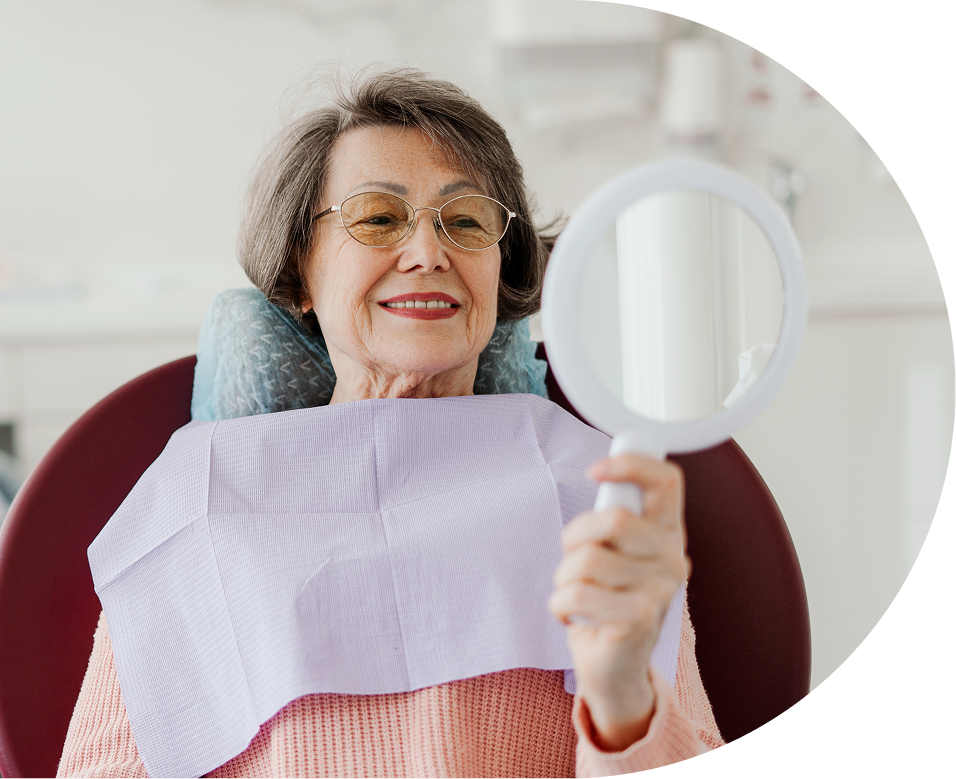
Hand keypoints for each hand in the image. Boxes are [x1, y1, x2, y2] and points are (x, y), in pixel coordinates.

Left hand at [548, 453, 688, 750]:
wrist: (614, 666)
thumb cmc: (607, 600)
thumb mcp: (613, 551)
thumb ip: (613, 518)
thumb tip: (605, 477)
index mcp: (667, 532)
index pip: (667, 480)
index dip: (631, 464)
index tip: (596, 470)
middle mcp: (672, 557)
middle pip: (614, 519)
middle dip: (575, 536)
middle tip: (574, 558)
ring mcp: (660, 591)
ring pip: (588, 559)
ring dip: (564, 577)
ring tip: (575, 592)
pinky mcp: (640, 621)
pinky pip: (578, 595)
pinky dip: (560, 605)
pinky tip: (572, 616)